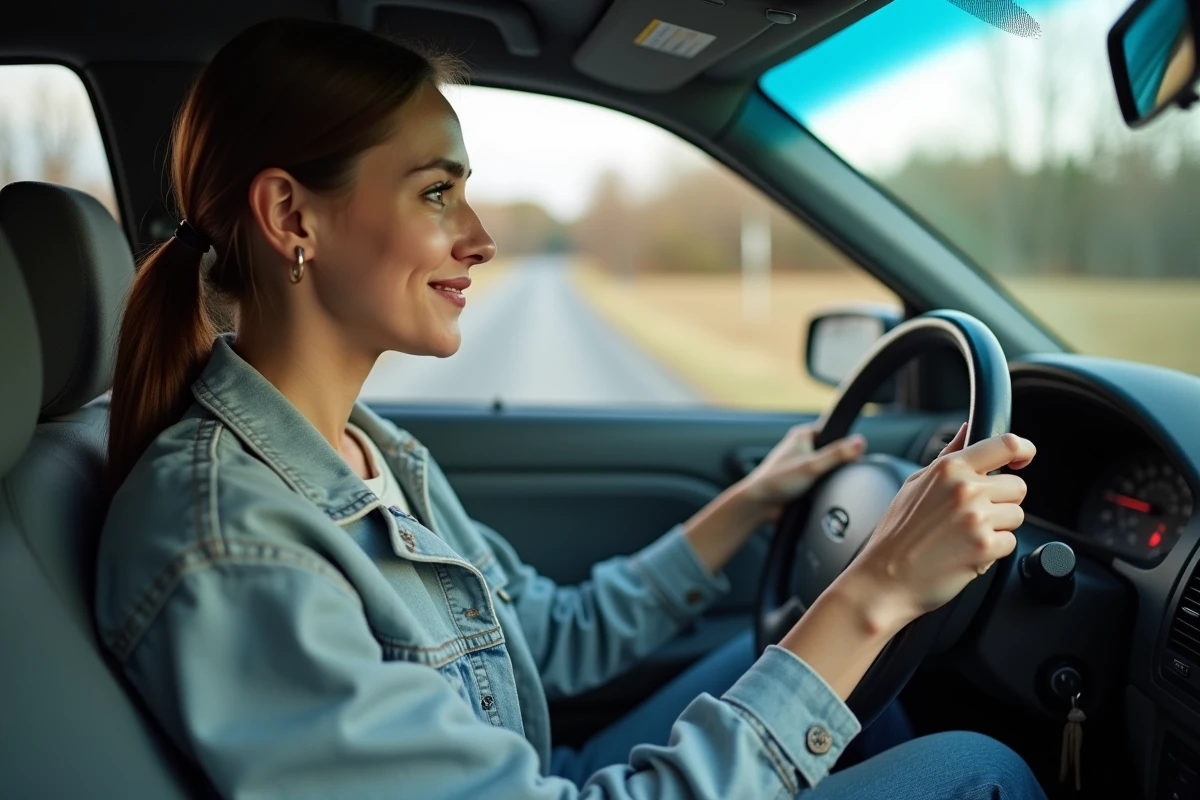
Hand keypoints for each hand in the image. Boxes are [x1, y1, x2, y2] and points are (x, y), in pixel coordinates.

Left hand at [737, 423, 865, 522]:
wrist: (759, 506)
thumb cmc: (776, 481)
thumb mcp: (811, 465)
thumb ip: (837, 454)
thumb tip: (860, 442)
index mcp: (803, 435)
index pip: (835, 431)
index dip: (846, 443)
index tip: (852, 454)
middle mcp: (803, 447)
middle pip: (834, 452)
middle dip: (838, 464)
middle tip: (834, 473)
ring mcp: (803, 465)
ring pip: (829, 469)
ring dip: (831, 477)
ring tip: (825, 484)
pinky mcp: (804, 481)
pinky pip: (823, 482)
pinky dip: (824, 487)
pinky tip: (822, 493)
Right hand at [842, 424, 1035, 633]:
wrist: (884, 577)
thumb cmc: (897, 534)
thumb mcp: (915, 484)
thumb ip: (947, 456)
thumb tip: (966, 430)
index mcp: (949, 468)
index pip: (1004, 444)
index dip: (1023, 449)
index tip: (1023, 457)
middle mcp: (965, 489)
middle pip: (1018, 487)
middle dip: (1002, 501)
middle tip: (973, 515)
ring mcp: (977, 518)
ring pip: (1017, 516)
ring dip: (999, 528)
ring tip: (965, 535)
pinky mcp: (985, 547)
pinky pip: (1010, 543)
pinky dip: (993, 551)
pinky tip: (966, 552)